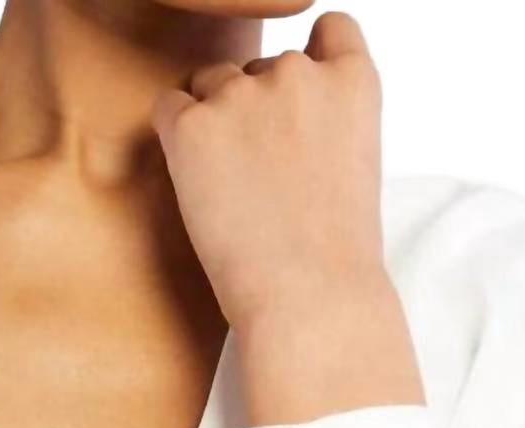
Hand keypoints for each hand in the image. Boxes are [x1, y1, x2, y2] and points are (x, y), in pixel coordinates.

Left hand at [151, 10, 424, 424]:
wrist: (309, 301)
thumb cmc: (336, 256)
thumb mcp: (355, 168)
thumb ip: (326, 121)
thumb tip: (280, 119)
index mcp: (353, 84)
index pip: (333, 29)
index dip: (315, 59)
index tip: (305, 101)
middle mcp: (298, 73)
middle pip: (263, 65)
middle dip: (257, 109)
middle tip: (266, 182)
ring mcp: (242, 95)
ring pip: (212, 83)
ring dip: (215, 123)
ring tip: (235, 192)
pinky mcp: (191, 126)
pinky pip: (169, 108)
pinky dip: (177, 141)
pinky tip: (201, 186)